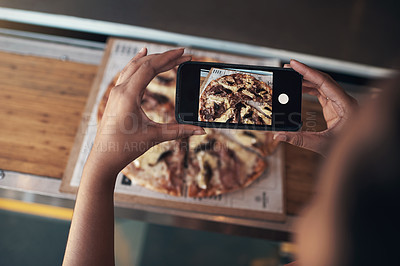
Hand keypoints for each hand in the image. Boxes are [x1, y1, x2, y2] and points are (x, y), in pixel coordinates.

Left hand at [87, 48, 204, 175]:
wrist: (104, 158)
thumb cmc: (124, 148)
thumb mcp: (154, 137)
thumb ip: (179, 131)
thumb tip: (201, 131)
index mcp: (128, 95)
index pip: (150, 68)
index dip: (169, 58)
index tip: (184, 54)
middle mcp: (120, 90)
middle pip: (143, 63)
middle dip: (164, 57)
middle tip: (183, 54)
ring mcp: (116, 93)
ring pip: (134, 66)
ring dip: (152, 58)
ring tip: (167, 53)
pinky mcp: (115, 98)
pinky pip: (127, 73)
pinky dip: (137, 63)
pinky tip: (141, 56)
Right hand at [273, 60, 357, 155]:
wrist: (358, 155)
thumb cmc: (347, 151)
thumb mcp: (322, 145)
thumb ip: (299, 140)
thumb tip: (279, 136)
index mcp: (346, 105)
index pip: (324, 82)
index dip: (308, 72)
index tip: (294, 64)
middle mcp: (344, 100)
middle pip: (323, 80)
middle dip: (305, 72)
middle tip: (288, 66)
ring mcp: (340, 103)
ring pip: (322, 85)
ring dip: (306, 80)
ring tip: (290, 76)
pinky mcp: (335, 107)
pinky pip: (321, 93)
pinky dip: (309, 89)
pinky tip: (298, 88)